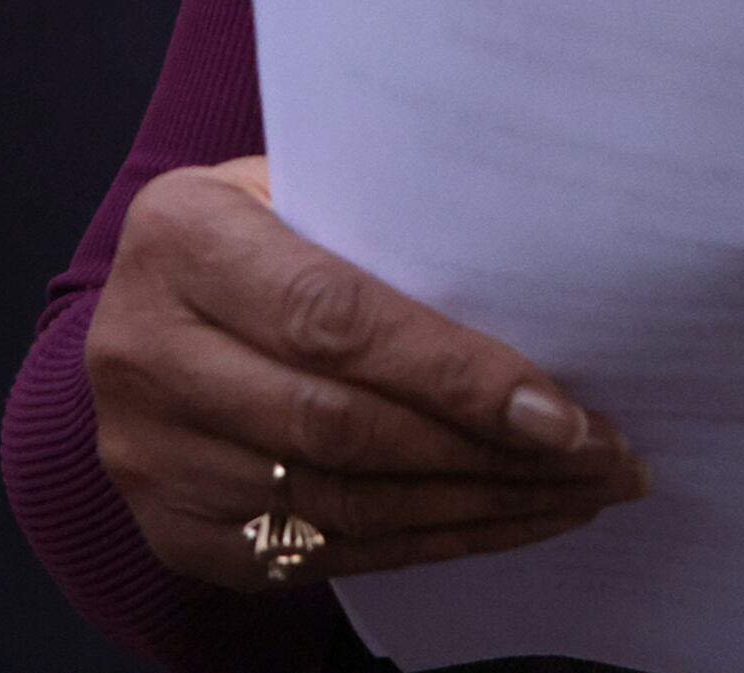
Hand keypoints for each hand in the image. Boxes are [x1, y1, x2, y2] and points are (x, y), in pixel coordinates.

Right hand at [86, 157, 647, 588]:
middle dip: (487, 452)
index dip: (452, 374)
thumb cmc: (257, 234)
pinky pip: (327, 554)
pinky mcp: (178, 532)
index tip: (559, 411)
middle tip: (599, 458)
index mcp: (180, 239)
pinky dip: (429, 542)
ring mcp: (152, 455)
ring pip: (342, 502)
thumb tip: (541, 282)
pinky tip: (505, 521)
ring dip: (477, 508)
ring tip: (576, 493)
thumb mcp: (293, 190)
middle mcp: (144, 351)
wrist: (147, 315)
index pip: (331, 320)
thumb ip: (380, 227)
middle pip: (340, 426)